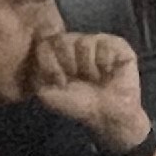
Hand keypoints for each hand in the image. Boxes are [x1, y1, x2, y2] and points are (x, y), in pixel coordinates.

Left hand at [26, 27, 148, 151]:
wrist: (109, 115)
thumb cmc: (79, 104)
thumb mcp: (48, 93)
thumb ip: (36, 73)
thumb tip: (39, 55)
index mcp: (59, 53)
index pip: (45, 43)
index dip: (51, 64)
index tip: (60, 82)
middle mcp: (78, 43)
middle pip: (63, 40)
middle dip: (69, 64)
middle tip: (79, 79)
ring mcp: (99, 42)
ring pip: (84, 42)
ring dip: (88, 66)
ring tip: (96, 78)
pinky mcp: (119, 46)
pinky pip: (105, 44)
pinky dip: (104, 62)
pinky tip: (109, 72)